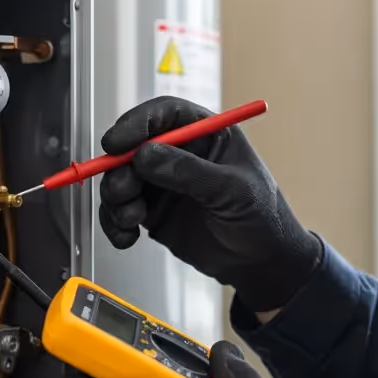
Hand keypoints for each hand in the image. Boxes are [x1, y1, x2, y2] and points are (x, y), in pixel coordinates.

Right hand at [98, 96, 321, 311]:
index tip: (117, 143)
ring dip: (116, 198)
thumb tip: (147, 155)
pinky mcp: (153, 212)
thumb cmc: (262, 217)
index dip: (137, 123)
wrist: (261, 263)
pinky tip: (126, 237)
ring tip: (130, 219)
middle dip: (119, 167)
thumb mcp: (233, 190)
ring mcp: (164, 183)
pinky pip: (120, 210)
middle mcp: (181, 154)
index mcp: (206, 134)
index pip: (165, 114)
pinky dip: (114, 223)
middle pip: (133, 145)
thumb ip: (190, 172)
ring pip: (121, 178)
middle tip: (123, 190)